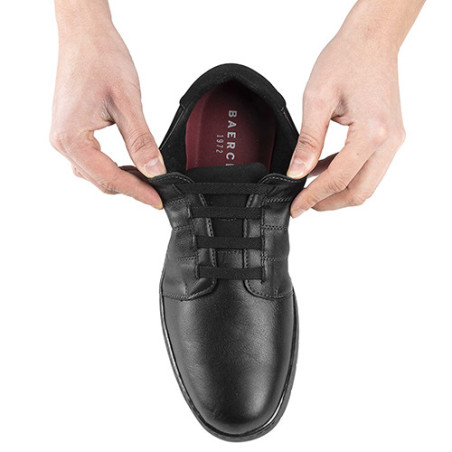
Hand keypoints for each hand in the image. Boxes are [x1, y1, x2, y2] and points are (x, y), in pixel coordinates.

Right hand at [50, 15, 163, 206]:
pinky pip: (91, 161)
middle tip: (157, 192)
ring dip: (121, 179)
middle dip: (131, 188)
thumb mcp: (127, 103)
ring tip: (147, 180)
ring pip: (95, 174)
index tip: (157, 200)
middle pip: (100, 180)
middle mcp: (62, 142)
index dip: (137, 192)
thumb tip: (154, 171)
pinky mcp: (70, 131)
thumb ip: (141, 142)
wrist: (86, 35)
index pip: (109, 178)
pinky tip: (129, 164)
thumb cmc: (101, 59)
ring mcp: (64, 137)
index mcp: (71, 138)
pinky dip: (111, 167)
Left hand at [288, 10, 406, 215]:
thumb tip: (296, 173)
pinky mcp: (389, 136)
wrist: (372, 38)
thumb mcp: (317, 99)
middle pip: (360, 191)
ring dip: (338, 190)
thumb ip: (308, 141)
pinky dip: (345, 174)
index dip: (314, 197)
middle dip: (330, 203)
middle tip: (304, 204)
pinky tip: (321, 168)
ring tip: (309, 187)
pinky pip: (368, 167)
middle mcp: (389, 140)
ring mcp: (393, 140)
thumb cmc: (347, 58)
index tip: (296, 207)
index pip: (338, 179)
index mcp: (372, 132)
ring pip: (366, 183)